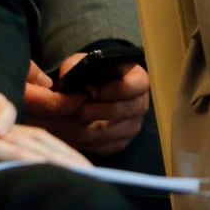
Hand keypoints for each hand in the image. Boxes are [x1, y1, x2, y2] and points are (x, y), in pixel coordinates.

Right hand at [0, 122, 92, 169]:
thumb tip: (16, 176)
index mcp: (3, 130)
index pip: (40, 140)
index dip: (63, 151)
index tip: (86, 167)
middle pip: (41, 141)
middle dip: (66, 156)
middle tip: (90, 172)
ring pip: (27, 144)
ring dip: (51, 158)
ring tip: (75, 173)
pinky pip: (1, 149)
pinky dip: (21, 157)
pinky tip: (40, 166)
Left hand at [22, 56, 150, 156]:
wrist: (90, 93)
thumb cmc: (89, 76)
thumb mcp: (82, 63)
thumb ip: (75, 66)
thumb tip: (69, 76)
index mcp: (138, 80)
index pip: (134, 86)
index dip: (113, 90)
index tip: (93, 91)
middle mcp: (140, 104)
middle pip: (123, 112)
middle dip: (97, 112)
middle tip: (79, 111)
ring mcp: (132, 126)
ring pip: (111, 133)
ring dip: (88, 129)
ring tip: (72, 121)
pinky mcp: (121, 142)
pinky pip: (104, 147)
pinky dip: (86, 142)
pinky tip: (73, 132)